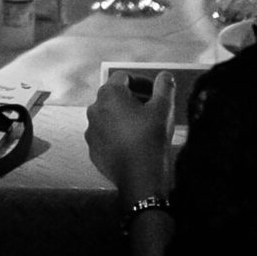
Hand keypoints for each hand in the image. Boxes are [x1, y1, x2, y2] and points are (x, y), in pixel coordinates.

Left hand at [84, 73, 176, 197]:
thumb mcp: (164, 108)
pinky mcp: (93, 150)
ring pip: (109, 117)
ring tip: (144, 127)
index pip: (124, 77)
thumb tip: (165, 76)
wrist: (141, 179)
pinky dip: (117, 135)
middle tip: (152, 108)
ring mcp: (91, 131)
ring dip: (124, 117)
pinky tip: (134, 144)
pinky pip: (105, 136)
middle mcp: (94, 109)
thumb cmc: (151, 138)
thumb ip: (164, 86)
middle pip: (114, 96)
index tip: (155, 92)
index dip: (142, 81)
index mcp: (109, 94)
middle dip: (133, 99)